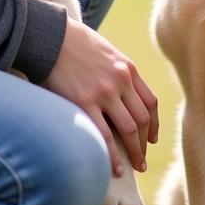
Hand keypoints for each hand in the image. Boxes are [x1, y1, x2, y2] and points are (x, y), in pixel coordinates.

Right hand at [43, 17, 158, 176]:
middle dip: (144, 143)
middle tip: (142, 160)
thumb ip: (117, 72)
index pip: (150, 102)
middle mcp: (121, 81)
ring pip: (129, 130)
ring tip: (135, 167)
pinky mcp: (84, 102)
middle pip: (142, 119)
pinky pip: (105, 135)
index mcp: (128, 69)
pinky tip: (115, 169)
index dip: (153, 124)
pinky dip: (113, 156)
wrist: (51, 36)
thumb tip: (120, 94)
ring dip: (135, 152)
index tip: (151, 139)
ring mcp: (104, 92)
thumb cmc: (75, 44)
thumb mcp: (106, 52)